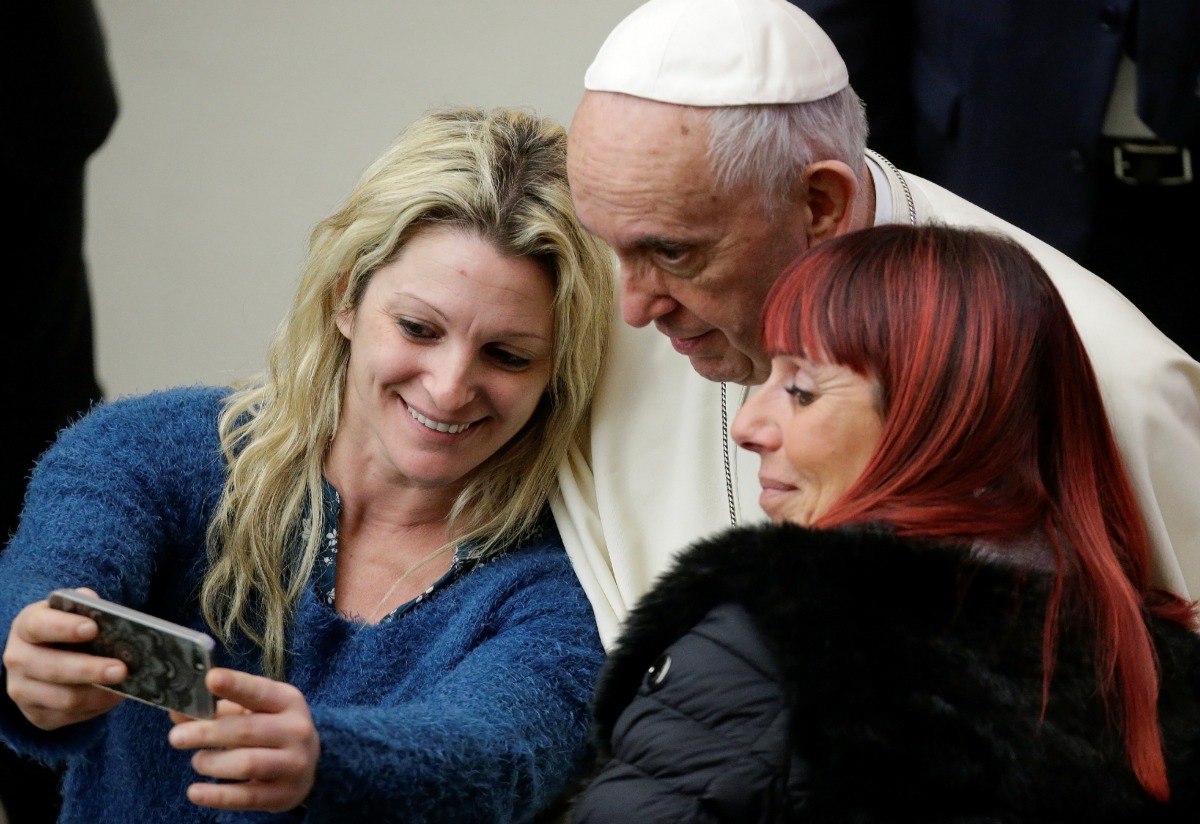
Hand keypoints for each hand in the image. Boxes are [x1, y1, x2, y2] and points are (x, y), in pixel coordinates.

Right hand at [2, 591, 126, 729]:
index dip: (65, 628)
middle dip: (90, 670)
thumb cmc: (68, 628)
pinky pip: (70, 716)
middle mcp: (18, 659)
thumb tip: (112, 618)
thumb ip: (88, 607)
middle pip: (54, 669)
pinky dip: (97, 707)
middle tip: (121, 669)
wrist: (47, 656)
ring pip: (65, 699)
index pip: (40, 626)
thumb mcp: (73, 612)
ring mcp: (22, 690)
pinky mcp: (36, 715)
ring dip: (99, 694)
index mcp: (26, 626)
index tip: (93, 628)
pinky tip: (115, 696)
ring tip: (125, 686)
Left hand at [167, 667, 319, 812]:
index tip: (210, 679)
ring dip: (212, 763)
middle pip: (247, 730)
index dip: (235, 685)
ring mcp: (294, 763)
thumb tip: (178, 710)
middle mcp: (296, 730)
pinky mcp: (284, 795)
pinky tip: (194, 792)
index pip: (259, 691)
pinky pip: (246, 797)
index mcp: (288, 701)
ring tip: (198, 761)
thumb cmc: (270, 729)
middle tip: (176, 737)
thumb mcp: (251, 711)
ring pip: (247, 763)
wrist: (308, 762)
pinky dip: (216, 795)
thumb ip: (216, 710)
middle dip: (207, 733)